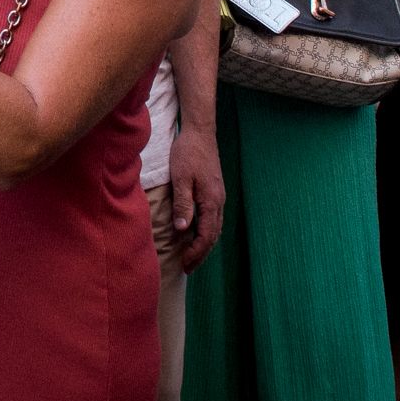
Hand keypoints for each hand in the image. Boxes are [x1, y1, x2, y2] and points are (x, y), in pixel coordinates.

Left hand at [167, 126, 224, 273]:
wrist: (200, 132)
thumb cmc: (188, 153)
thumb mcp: (181, 178)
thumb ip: (183, 204)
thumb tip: (183, 230)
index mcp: (211, 201)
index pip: (206, 236)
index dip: (196, 252)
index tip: (185, 264)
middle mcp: (218, 202)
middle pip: (213, 236)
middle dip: (201, 253)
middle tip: (187, 267)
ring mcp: (218, 196)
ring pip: (215, 228)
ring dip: (204, 243)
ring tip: (191, 256)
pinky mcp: (215, 191)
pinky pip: (213, 218)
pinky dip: (206, 231)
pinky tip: (195, 233)